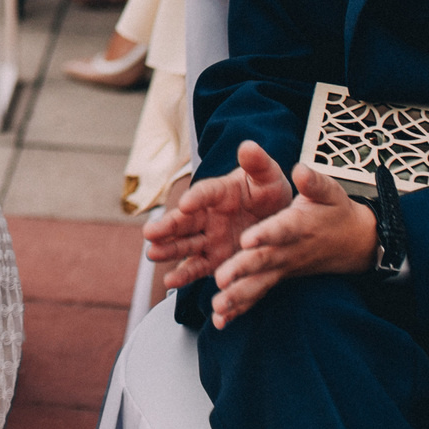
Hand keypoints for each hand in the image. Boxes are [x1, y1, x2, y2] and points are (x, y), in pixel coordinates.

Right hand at [145, 141, 290, 294]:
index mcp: (220, 192)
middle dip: (168, 227)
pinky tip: (170, 282)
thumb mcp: (268, 176)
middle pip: (185, 221)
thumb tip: (248, 146)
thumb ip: (258, 164)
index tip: (186, 203)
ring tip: (152, 254)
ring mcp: (209, 238)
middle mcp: (208, 215)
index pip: (206, 193)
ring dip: (169, 249)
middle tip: (150, 233)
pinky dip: (185, 275)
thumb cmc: (269, 192)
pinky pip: (197, 267)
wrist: (277, 220)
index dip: (196, 197)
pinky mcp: (213, 259)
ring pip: (185, 244)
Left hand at [207, 160, 377, 327]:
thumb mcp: (329, 190)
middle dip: (241, 270)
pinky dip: (240, 309)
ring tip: (217, 307)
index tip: (246, 238)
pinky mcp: (278, 277)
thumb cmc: (335, 211)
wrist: (353, 243)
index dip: (265, 234)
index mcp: (298, 224)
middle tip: (221, 279)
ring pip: (259, 283)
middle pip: (263, 260)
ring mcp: (283, 267)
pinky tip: (220, 320)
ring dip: (237, 296)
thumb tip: (300, 170)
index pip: (281, 229)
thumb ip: (313, 181)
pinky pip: (258, 294)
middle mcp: (289, 250)